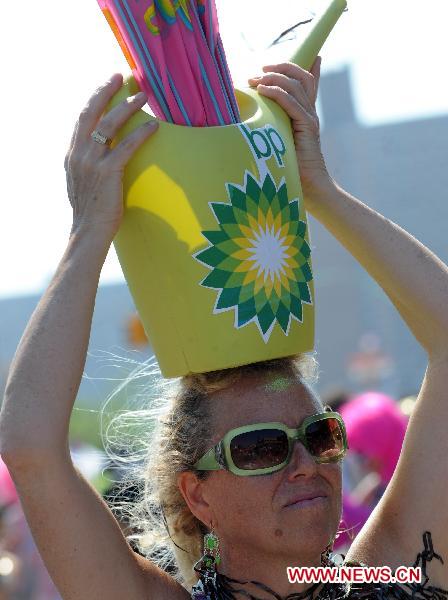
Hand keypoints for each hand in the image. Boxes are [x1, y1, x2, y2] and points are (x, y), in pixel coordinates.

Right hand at [65, 74, 158, 240]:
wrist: (88, 231)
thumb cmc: (90, 211)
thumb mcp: (81, 183)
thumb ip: (87, 165)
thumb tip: (101, 156)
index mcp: (72, 154)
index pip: (82, 118)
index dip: (94, 99)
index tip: (106, 85)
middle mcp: (79, 154)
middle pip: (91, 113)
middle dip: (106, 91)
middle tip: (120, 77)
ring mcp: (92, 162)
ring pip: (110, 125)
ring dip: (127, 107)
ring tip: (143, 96)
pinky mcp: (108, 172)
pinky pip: (127, 146)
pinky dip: (141, 133)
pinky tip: (153, 126)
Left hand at [248, 58, 329, 198]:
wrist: (310, 190)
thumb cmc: (290, 173)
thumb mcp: (277, 147)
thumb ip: (270, 132)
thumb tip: (250, 126)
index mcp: (305, 117)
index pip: (309, 84)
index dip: (305, 67)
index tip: (284, 61)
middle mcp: (310, 114)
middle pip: (302, 77)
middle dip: (281, 68)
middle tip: (260, 70)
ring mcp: (310, 120)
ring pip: (296, 86)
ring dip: (274, 78)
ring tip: (256, 80)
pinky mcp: (307, 128)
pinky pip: (292, 103)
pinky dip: (277, 93)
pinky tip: (263, 91)